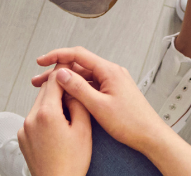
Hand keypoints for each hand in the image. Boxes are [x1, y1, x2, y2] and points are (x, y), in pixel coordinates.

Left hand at [18, 64, 92, 175]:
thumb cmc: (71, 163)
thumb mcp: (83, 130)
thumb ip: (78, 104)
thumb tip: (72, 90)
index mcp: (47, 113)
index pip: (55, 80)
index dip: (64, 70)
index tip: (72, 62)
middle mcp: (31, 118)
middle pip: (45, 91)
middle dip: (59, 87)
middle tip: (74, 86)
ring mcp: (24, 129)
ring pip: (39, 105)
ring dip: (52, 102)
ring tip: (68, 110)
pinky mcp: (22, 138)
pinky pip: (34, 119)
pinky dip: (45, 116)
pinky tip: (58, 126)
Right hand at [30, 47, 170, 153]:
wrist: (151, 136)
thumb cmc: (131, 123)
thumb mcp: (99, 106)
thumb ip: (78, 88)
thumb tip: (61, 73)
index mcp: (109, 71)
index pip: (78, 55)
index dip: (57, 56)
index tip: (41, 61)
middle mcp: (112, 73)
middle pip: (79, 66)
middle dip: (57, 72)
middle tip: (39, 81)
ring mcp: (113, 82)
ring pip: (84, 77)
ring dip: (66, 82)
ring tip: (48, 91)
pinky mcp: (114, 92)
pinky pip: (92, 86)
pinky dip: (77, 90)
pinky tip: (67, 98)